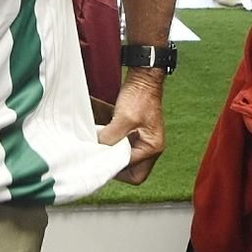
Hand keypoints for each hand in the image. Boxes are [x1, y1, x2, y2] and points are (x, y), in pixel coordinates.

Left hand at [98, 69, 165, 183]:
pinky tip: (106, 139)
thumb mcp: (123, 118)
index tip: (103, 161)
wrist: (143, 78)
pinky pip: (126, 148)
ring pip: (128, 160)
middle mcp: (151, 147)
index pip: (135, 172)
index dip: (117, 168)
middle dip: (117, 166)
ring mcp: (145, 141)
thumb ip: (111, 137)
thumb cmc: (140, 96)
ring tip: (103, 148)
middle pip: (133, 171)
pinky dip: (115, 146)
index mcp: (153, 147)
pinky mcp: (137, 134)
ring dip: (115, 156)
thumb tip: (98, 149)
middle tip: (103, 158)